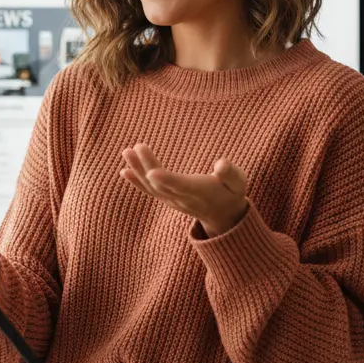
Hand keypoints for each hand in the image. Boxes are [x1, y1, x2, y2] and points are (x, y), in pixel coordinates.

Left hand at [120, 144, 248, 237]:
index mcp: (199, 192)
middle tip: (136, 146)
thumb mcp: (238, 183)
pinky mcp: (168, 199)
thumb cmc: (231, 193)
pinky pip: (150, 192)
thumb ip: (231, 174)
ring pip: (151, 187)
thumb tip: (222, 164)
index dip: (166, 180)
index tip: (151, 171)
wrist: (224, 216)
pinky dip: (136, 182)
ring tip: (126, 152)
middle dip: (147, 166)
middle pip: (161, 184)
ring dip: (137, 170)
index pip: (180, 186)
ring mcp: (173, 200)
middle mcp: (182, 199)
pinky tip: (124, 171)